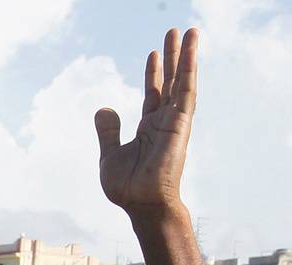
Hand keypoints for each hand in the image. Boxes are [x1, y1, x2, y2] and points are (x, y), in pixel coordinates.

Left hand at [96, 27, 197, 214]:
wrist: (141, 203)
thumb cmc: (127, 187)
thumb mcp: (109, 155)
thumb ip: (108, 132)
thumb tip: (104, 108)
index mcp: (148, 128)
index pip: (153, 94)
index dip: (154, 74)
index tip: (153, 54)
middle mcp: (164, 121)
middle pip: (170, 82)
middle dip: (172, 57)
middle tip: (174, 32)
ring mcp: (174, 121)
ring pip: (182, 81)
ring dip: (186, 56)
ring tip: (189, 32)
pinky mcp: (181, 124)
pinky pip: (186, 92)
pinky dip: (188, 71)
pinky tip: (190, 52)